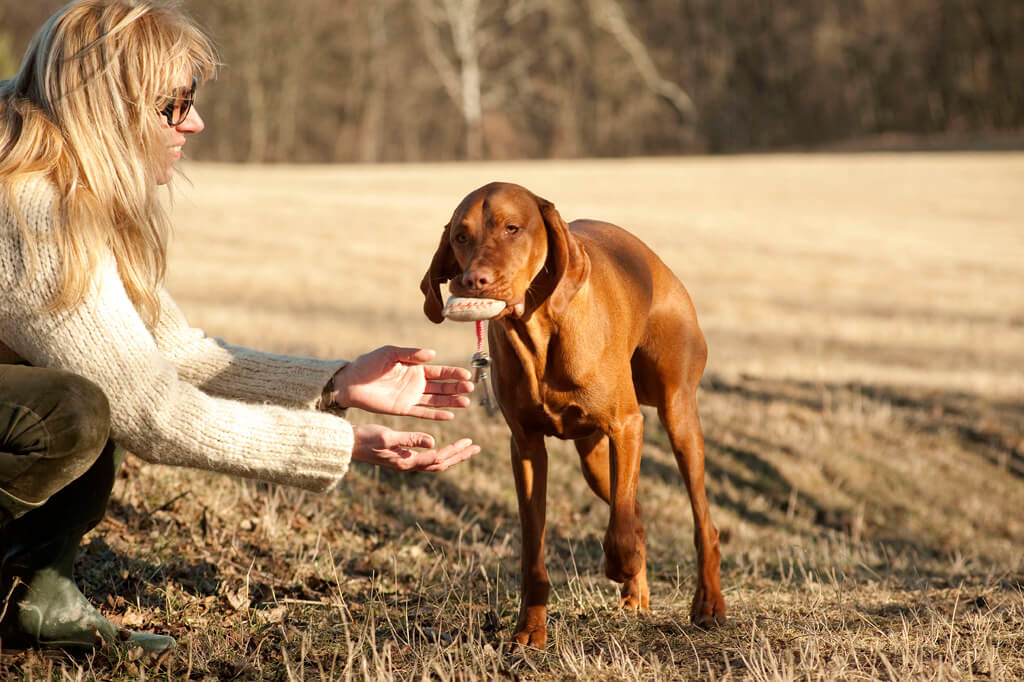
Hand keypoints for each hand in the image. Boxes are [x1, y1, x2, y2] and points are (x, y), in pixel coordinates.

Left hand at [331, 346, 473, 420]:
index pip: (440, 372)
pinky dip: (436, 414)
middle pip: (442, 387)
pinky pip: (422, 412)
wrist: (351, 381)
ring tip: (466, 403)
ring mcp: (411, 397)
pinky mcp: (403, 408)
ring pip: (436, 401)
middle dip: (457, 388)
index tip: (467, 375)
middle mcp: (416, 383)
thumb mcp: (390, 353)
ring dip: (451, 402)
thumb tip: (433, 354)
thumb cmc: (369, 363)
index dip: (453, 373)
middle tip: (470, 389)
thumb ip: (411, 354)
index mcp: (415, 368)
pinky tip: (450, 415)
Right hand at [351, 424, 479, 471]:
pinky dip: (439, 454)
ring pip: (434, 463)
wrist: (347, 445)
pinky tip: (443, 448)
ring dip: (452, 456)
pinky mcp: (401, 458)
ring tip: (465, 448)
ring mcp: (404, 463)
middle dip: (459, 456)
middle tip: (476, 448)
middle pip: (441, 463)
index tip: (470, 441)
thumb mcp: (387, 436)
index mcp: (407, 461)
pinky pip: (426, 459)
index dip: (455, 450)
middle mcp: (408, 465)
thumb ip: (410, 439)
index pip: (438, 457)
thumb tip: (434, 441)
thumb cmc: (364, 438)